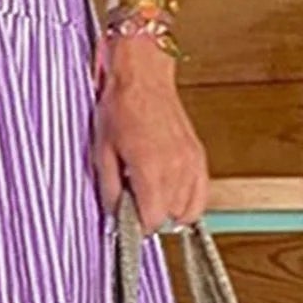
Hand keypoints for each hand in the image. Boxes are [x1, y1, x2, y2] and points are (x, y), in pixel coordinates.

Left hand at [91, 38, 209, 231]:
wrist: (142, 77)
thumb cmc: (121, 106)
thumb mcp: (101, 151)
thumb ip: (109, 189)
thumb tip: (115, 213)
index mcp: (151, 168)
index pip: (153, 220)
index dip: (137, 225)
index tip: (128, 218)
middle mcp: (176, 167)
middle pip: (171, 218)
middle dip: (152, 216)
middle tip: (135, 201)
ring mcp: (191, 162)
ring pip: (188, 209)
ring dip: (170, 209)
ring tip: (151, 193)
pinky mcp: (198, 156)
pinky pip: (202, 194)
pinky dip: (189, 201)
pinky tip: (172, 193)